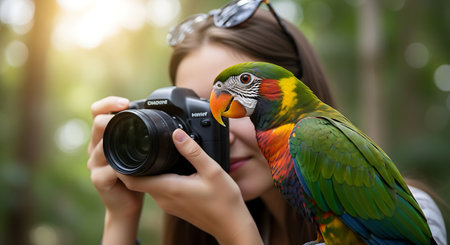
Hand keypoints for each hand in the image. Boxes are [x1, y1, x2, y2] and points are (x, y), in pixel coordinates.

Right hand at [87, 96, 143, 244]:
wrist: (126, 205)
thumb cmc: (134, 176)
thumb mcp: (136, 151)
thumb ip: (137, 136)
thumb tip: (155, 115)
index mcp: (103, 137)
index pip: (97, 112)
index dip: (108, 104)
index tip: (125, 103)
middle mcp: (95, 148)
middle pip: (97, 124)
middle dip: (111, 117)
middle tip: (128, 114)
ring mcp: (95, 164)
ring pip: (102, 145)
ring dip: (117, 140)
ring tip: (133, 139)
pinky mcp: (99, 180)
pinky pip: (109, 169)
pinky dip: (121, 166)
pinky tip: (133, 166)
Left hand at [118, 129, 262, 244]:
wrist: (231, 226)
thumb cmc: (224, 202)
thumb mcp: (212, 171)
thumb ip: (193, 151)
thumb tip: (176, 133)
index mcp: (169, 188)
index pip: (132, 180)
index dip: (122, 166)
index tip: (124, 150)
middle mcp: (164, 199)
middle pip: (137, 182)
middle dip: (132, 165)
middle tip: (135, 146)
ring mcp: (169, 204)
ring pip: (148, 186)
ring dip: (145, 172)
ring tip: (150, 154)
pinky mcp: (175, 206)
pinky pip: (158, 190)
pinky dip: (156, 178)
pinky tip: (168, 168)